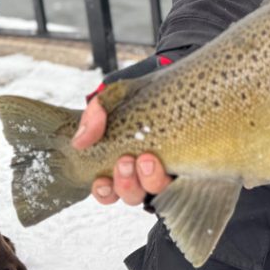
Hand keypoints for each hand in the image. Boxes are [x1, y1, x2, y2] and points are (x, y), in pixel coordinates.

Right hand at [71, 55, 173, 206]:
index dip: (103, 191)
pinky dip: (173, 181)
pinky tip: (168, 167)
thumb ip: (95, 114)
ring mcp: (167, 167)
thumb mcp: (115, 96)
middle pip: (131, 195)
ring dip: (147, 181)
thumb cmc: (144, 92)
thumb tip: (80, 142)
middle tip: (126, 161)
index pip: (107, 189)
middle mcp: (143, 170)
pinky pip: (181, 183)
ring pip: (154, 191)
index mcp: (121, 159)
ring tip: (147, 159)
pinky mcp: (189, 164)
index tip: (102, 179)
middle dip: (126, 184)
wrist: (175, 75)